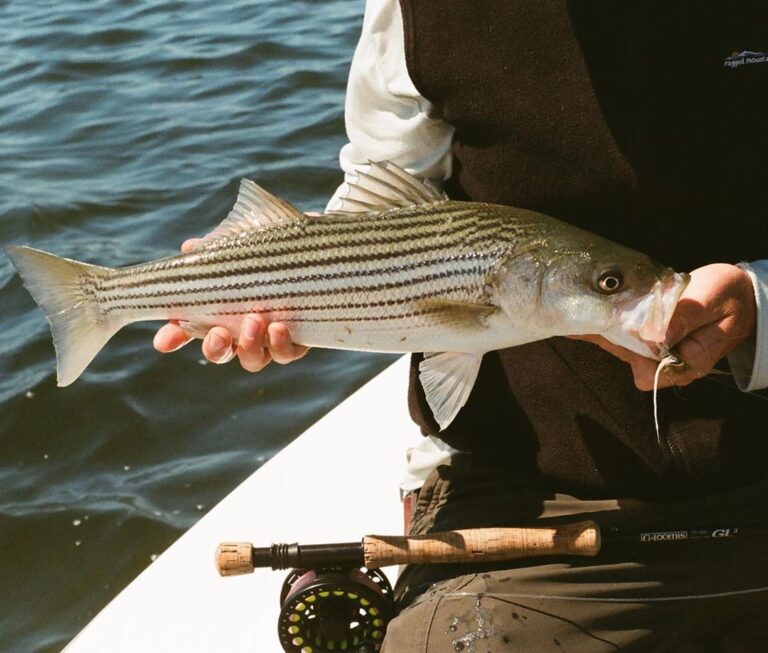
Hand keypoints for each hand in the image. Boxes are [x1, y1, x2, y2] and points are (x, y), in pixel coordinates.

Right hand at [152, 237, 309, 370]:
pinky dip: (280, 344)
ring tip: (253, 321)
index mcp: (218, 309)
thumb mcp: (240, 241)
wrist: (315, 243)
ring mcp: (269, 338)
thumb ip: (215, 248)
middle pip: (221, 352)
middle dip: (214, 347)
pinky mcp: (300, 338)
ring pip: (253, 358)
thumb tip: (191, 248)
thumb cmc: (269, 243)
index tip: (163, 341)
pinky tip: (278, 327)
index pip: (188, 328)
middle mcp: (241, 329)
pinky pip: (288, 353)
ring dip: (249, 345)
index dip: (173, 337)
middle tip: (218, 333)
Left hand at [574, 263, 756, 389]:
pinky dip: (611, 326)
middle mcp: (673, 364)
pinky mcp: (656, 340)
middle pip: (630, 358)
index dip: (625, 349)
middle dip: (606, 339)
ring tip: (577, 314)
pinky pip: (628, 338)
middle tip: (580, 318)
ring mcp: (663, 353)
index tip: (605, 327)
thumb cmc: (729, 296)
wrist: (742, 295)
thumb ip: (684, 318)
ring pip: (625, 348)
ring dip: (604, 331)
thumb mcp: (709, 301)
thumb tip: (654, 335)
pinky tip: (591, 314)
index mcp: (690, 360)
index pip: (648, 369)